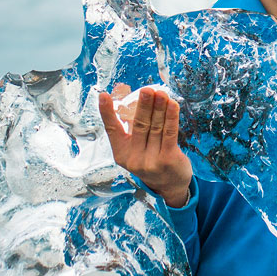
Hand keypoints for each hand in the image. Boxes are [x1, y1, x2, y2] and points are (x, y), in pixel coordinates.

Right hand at [97, 85, 192, 207]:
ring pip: (155, 128)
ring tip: (161, 93)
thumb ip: (133, 126)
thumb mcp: (137, 147)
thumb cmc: (152, 160)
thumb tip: (131, 96)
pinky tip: (173, 105)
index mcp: (122, 153)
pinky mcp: (167, 160)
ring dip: (159, 108)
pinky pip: (169, 134)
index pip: (112, 130)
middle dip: (144, 105)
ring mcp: (150, 161)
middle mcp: (134, 158)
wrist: (168, 186)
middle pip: (139, 126)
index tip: (103, 96)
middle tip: (146, 89)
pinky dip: (171, 117)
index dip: (107, 112)